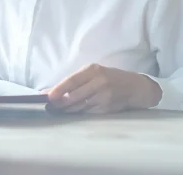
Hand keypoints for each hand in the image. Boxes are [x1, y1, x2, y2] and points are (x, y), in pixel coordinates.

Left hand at [46, 64, 161, 113]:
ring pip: (80, 106)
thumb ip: (76, 80)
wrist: (135, 87)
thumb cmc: (110, 78)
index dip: (59, 89)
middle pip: (75, 96)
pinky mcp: (108, 108)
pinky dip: (78, 113)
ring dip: (66, 110)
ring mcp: (104, 96)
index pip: (72, 80)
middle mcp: (99, 82)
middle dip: (60, 103)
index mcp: (93, 70)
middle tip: (49, 107)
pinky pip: (88, 112)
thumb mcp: (95, 72)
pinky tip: (71, 113)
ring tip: (56, 110)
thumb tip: (52, 90)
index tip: (47, 96)